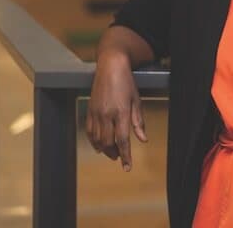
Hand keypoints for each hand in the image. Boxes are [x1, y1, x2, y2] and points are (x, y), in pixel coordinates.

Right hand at [86, 52, 147, 171]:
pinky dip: (93, 140)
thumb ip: (139, 122)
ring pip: (97, 139)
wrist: (111, 66)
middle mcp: (107, 114)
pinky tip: (98, 145)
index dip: (125, 156)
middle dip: (114, 153)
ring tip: (110, 153)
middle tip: (119, 158)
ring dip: (104, 149)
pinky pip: (89, 131)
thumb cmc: (126, 82)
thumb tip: (143, 139)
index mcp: (121, 112)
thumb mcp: (137, 101)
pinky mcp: (90, 109)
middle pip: (108, 142)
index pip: (123, 140)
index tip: (127, 167)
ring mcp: (96, 112)